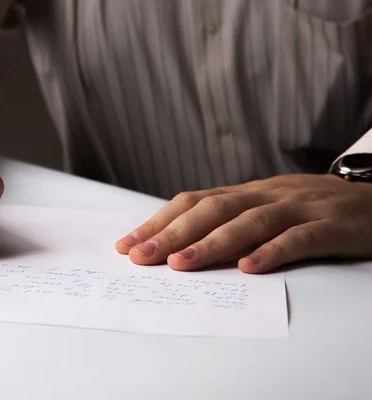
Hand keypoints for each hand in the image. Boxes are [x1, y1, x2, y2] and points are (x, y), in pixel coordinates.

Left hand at [116, 174, 371, 272]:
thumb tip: (178, 244)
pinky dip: (273, 251)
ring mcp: (301, 208)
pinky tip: (250, 267)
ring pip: (250, 221)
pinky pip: (300, 237)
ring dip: (211, 242)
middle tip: (140, 257)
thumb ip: (230, 222)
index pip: (194, 202)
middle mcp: (267, 195)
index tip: (127, 245)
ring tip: (180, 264)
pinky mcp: (333, 226)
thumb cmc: (312, 210)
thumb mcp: (266, 208)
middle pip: (213, 210)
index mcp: (248, 193)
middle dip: (172, 234)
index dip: (159, 222)